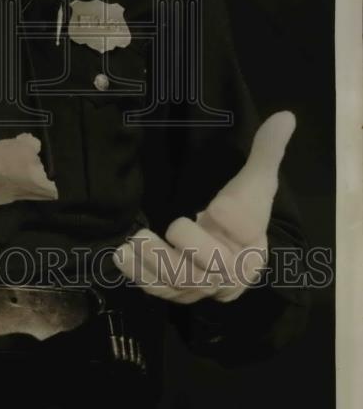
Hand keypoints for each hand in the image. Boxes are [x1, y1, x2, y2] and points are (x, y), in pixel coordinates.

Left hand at [113, 111, 295, 303]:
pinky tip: (123, 258)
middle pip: (214, 268)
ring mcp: (206, 286)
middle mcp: (233, 271)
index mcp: (255, 241)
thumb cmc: (243, 209)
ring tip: (131, 244)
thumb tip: (286, 115)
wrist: (232, 251)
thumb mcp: (256, 179)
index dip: (234, 221)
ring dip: (154, 266)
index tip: (215, 208)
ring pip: (183, 283)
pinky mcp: (183, 292)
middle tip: (161, 230)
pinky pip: (162, 291)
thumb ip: (267, 150)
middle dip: (186, 251)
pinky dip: (141, 277)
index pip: (248, 230)